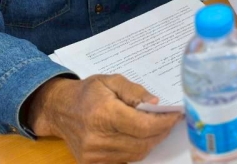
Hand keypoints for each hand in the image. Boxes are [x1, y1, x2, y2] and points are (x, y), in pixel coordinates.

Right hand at [27, 75, 182, 163]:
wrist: (59, 110)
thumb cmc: (88, 92)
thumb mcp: (111, 80)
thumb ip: (135, 91)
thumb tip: (157, 104)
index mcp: (103, 114)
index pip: (143, 126)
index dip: (164, 122)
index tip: (177, 115)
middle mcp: (98, 138)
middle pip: (142, 143)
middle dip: (161, 132)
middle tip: (171, 120)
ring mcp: (94, 154)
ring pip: (136, 154)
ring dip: (151, 141)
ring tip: (158, 127)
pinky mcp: (92, 163)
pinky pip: (125, 159)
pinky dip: (137, 148)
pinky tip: (141, 136)